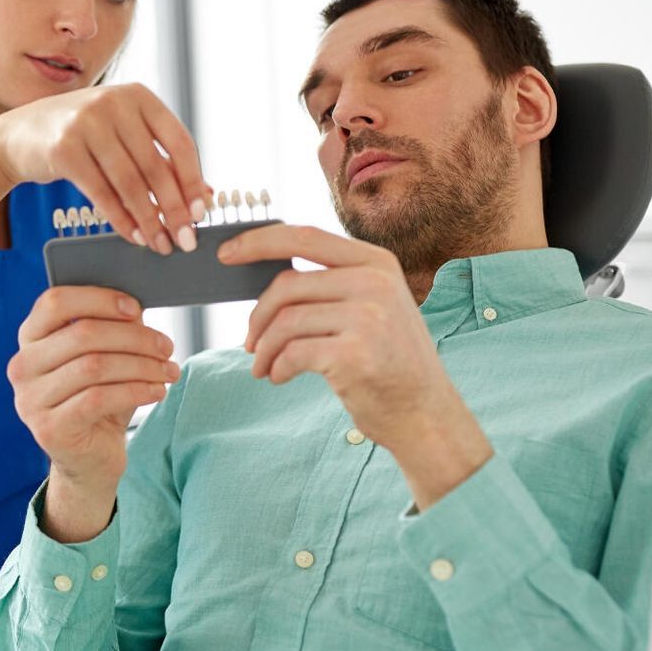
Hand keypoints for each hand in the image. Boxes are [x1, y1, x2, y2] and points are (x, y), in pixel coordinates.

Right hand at [0, 84, 208, 254]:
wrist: (17, 136)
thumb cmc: (79, 137)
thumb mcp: (122, 136)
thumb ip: (160, 158)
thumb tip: (205, 196)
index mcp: (137, 95)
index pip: (179, 141)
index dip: (193, 180)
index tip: (201, 213)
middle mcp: (113, 103)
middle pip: (155, 166)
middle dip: (173, 209)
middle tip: (185, 239)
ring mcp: (86, 123)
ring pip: (130, 183)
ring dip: (149, 220)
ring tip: (160, 243)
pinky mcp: (63, 149)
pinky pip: (101, 193)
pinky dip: (121, 219)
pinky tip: (133, 236)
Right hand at [8, 286, 179, 540]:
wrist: (89, 460)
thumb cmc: (98, 400)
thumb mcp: (102, 360)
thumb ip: (109, 329)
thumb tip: (134, 309)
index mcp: (30, 339)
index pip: (54, 302)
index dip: (98, 299)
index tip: (135, 308)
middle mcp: (22, 367)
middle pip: (82, 334)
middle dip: (133, 337)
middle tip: (166, 346)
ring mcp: (31, 400)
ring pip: (95, 366)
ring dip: (142, 365)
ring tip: (168, 370)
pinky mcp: (50, 429)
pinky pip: (100, 398)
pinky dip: (136, 390)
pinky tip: (157, 391)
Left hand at [220, 225, 491, 507]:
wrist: (425, 414)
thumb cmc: (387, 361)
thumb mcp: (372, 307)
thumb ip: (331, 285)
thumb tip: (265, 272)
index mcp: (377, 263)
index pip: (305, 237)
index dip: (259, 241)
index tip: (226, 253)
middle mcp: (375, 283)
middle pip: (287, 285)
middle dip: (258, 316)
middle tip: (249, 342)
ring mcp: (368, 317)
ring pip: (285, 321)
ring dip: (264, 348)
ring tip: (263, 366)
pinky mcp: (355, 354)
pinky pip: (292, 353)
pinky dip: (276, 367)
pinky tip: (279, 377)